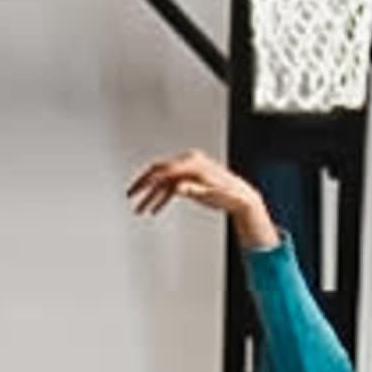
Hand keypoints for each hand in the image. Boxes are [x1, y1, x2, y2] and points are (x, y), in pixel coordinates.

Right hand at [128, 149, 279, 255]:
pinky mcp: (188, 178)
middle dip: (143, 184)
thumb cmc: (229, 195)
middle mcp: (189, 162)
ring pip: (163, 181)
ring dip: (151, 196)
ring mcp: (188, 170)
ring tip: (140, 209)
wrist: (240, 197)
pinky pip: (170, 186)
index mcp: (193, 163)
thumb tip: (178, 188)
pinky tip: (154, 209)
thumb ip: (192, 190)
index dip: (148, 180)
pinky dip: (162, 197)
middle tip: (130, 194)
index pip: (164, 170)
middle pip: (159, 171)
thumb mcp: (210, 194)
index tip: (136, 189)